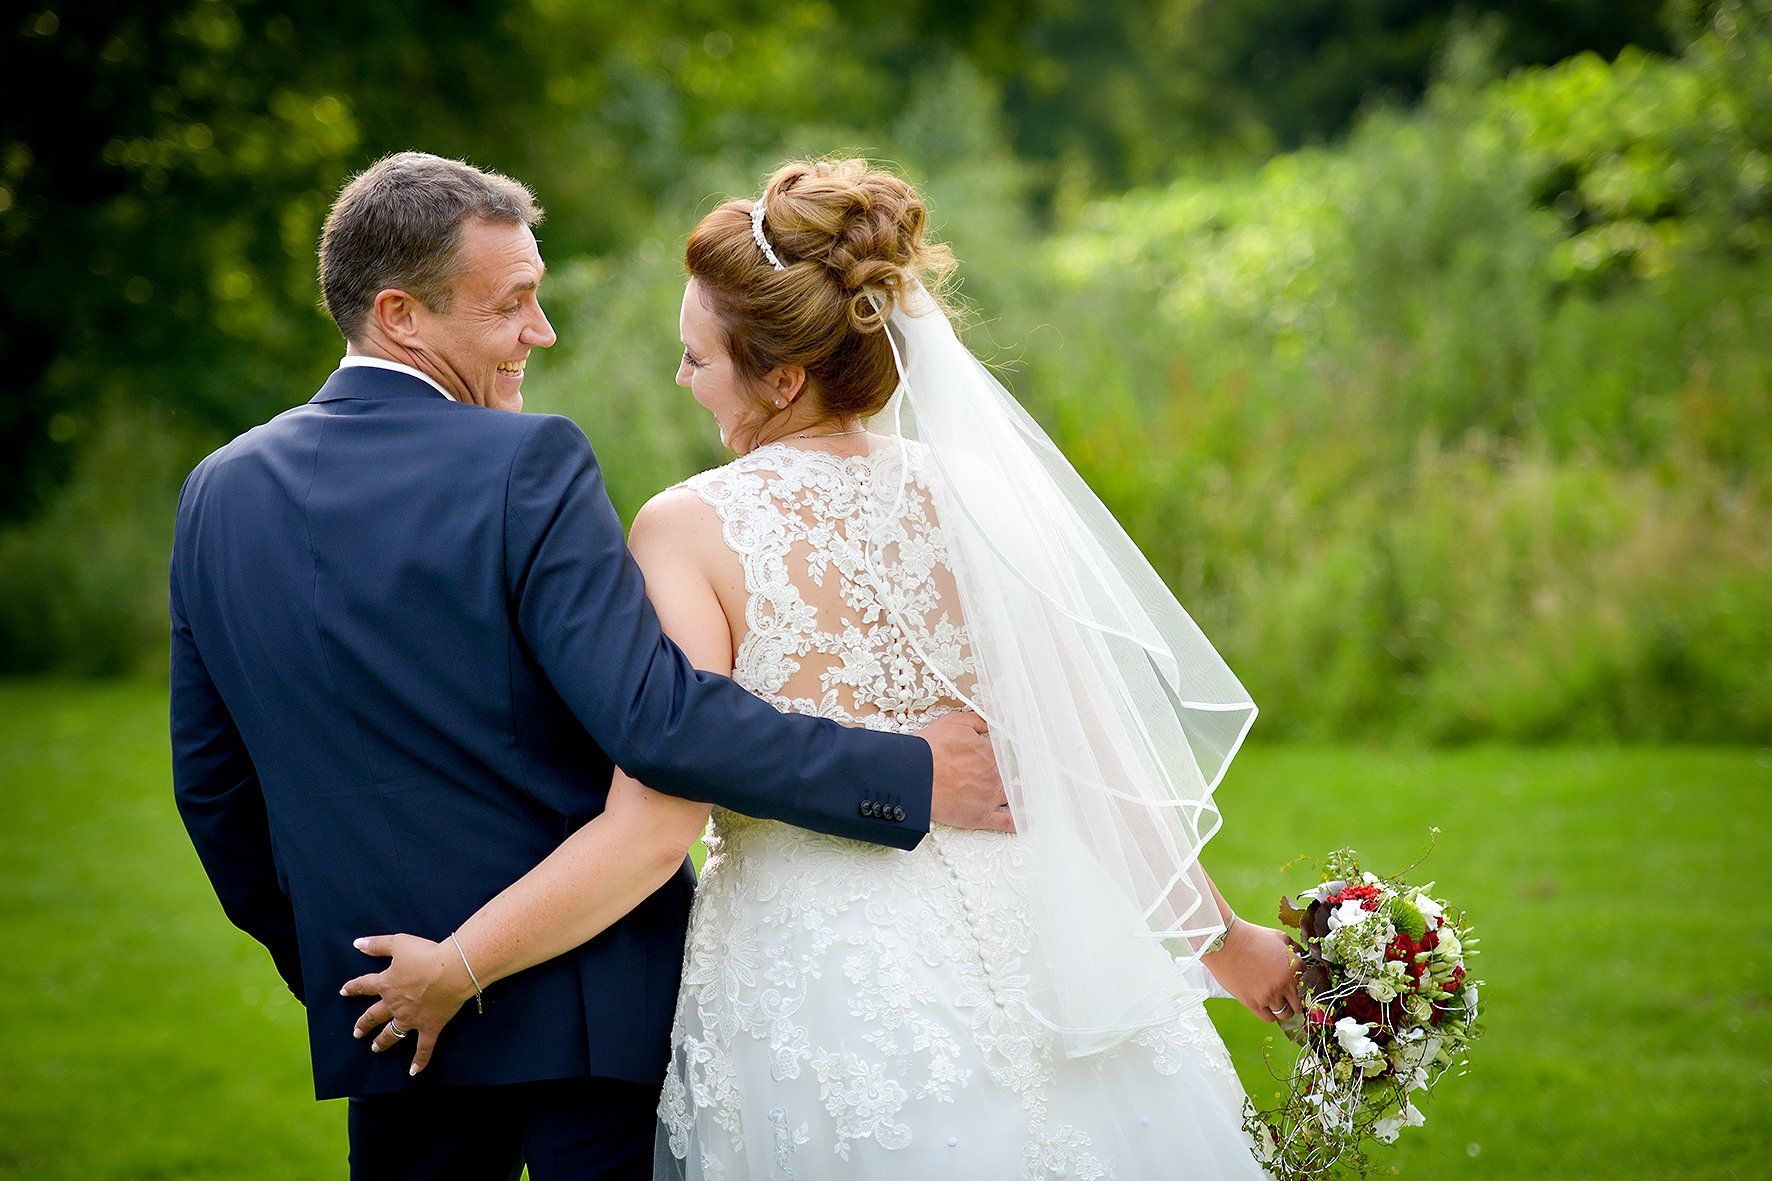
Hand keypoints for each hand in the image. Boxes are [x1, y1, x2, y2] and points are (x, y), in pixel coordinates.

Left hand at [339, 933, 474, 1074]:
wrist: (451, 970)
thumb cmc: (426, 954)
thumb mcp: (398, 943)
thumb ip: (377, 945)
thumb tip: (357, 944)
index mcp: (386, 984)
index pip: (364, 986)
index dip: (353, 987)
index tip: (344, 991)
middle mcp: (394, 1005)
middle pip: (374, 1016)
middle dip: (363, 1023)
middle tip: (357, 1032)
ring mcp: (411, 1019)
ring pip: (392, 1034)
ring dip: (382, 1041)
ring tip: (375, 1047)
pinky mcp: (429, 1027)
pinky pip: (423, 1048)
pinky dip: (420, 1060)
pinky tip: (413, 1072)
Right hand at [922, 711, 1012, 832]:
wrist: (915, 777)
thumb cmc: (930, 751)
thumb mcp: (954, 722)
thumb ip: (979, 720)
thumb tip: (993, 720)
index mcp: (990, 752)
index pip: (1005, 750)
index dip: (1002, 751)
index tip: (1004, 752)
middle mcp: (995, 774)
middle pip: (1011, 772)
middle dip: (1010, 771)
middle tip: (1008, 771)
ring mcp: (990, 796)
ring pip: (1013, 795)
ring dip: (1019, 793)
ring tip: (1024, 793)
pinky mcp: (981, 816)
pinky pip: (1006, 821)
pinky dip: (1018, 822)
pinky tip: (1024, 820)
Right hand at [1202, 919, 1303, 1023]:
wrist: (1226, 942)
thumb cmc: (1251, 937)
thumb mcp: (1279, 937)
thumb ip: (1294, 948)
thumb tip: (1301, 955)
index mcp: (1295, 967)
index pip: (1307, 990)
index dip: (1301, 992)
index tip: (1296, 993)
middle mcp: (1286, 983)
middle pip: (1298, 1006)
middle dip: (1293, 1003)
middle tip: (1285, 999)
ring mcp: (1270, 995)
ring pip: (1284, 1014)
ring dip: (1281, 1010)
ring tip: (1273, 1002)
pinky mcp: (1254, 1003)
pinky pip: (1269, 1018)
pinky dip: (1269, 1014)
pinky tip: (1264, 1006)